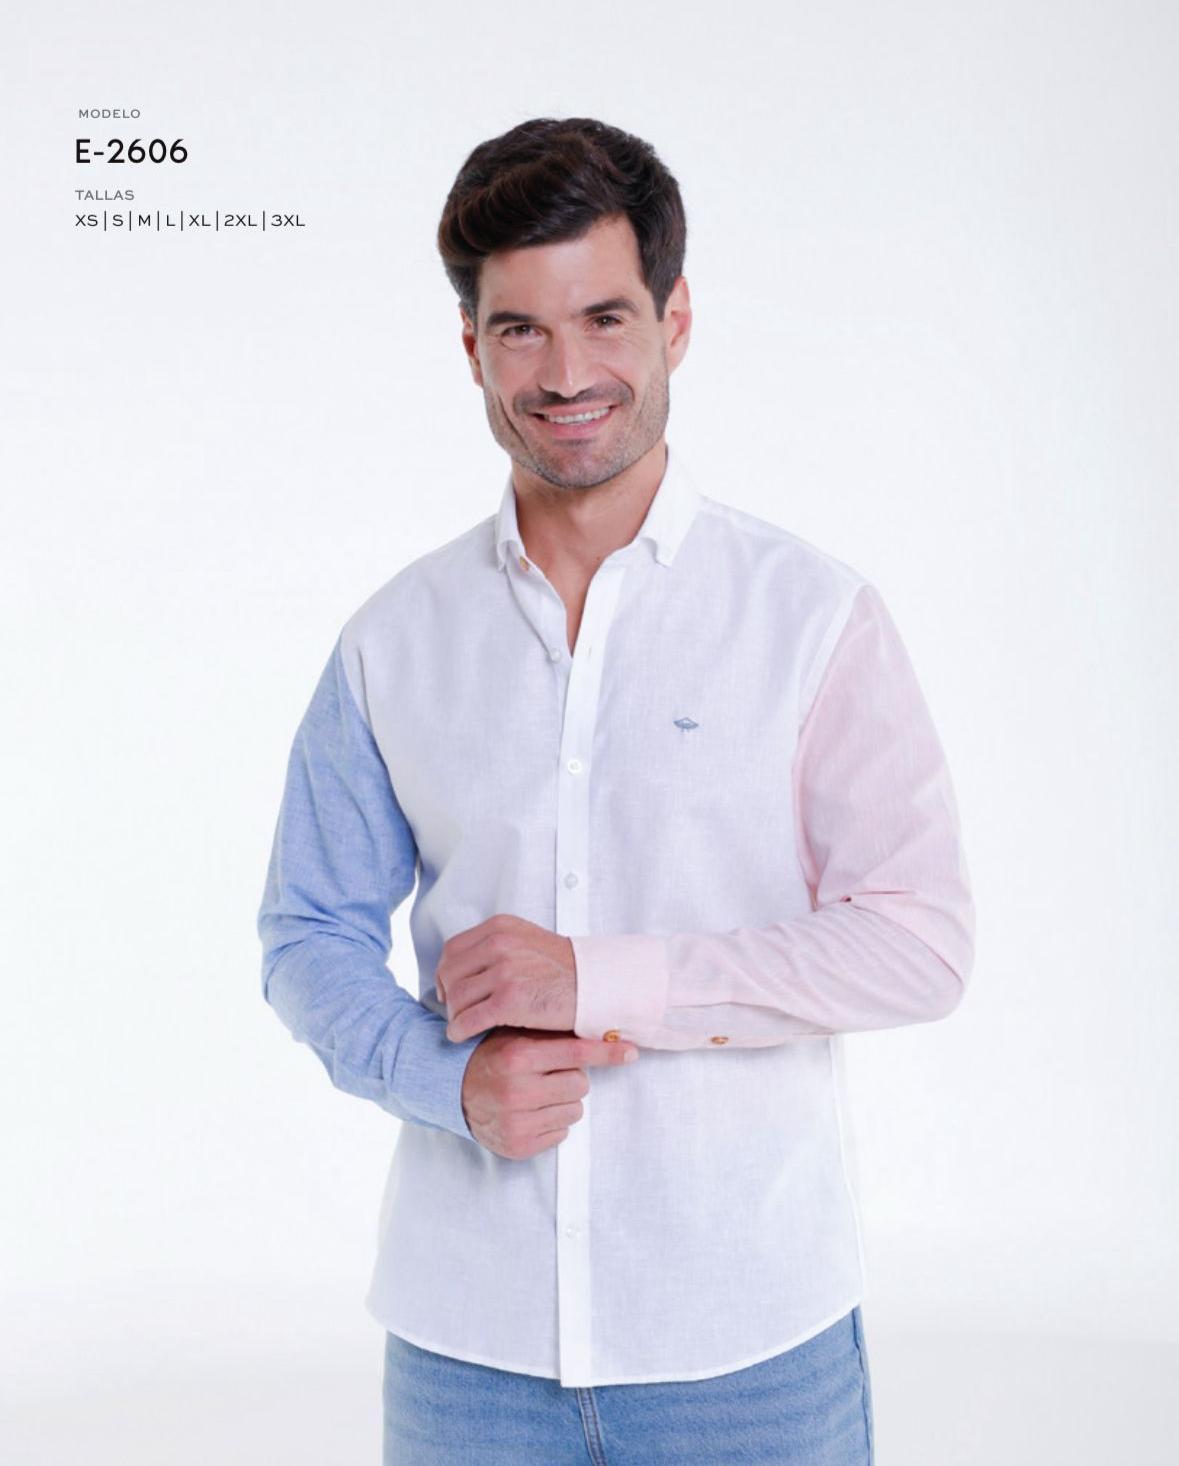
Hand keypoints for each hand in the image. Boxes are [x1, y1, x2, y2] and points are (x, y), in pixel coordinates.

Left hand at [435, 913, 576, 1041]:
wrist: (596, 986)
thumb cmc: (564, 970)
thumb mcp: (527, 942)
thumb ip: (496, 947)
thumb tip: (463, 967)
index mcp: (501, 928)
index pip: (453, 950)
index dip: (446, 973)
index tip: (449, 990)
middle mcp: (499, 944)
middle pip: (450, 974)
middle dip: (448, 996)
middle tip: (455, 1011)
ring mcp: (503, 971)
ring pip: (456, 998)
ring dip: (455, 1015)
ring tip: (462, 1025)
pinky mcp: (508, 1001)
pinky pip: (468, 1019)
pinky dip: (459, 1030)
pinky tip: (462, 1036)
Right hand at [461, 1027, 638, 1159]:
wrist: (452, 1091)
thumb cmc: (492, 1058)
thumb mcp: (516, 1037)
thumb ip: (552, 1034)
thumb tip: (602, 1030)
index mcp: (518, 1057)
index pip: (575, 1053)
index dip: (607, 1053)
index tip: (631, 1052)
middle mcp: (517, 1090)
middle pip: (580, 1085)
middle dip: (570, 1079)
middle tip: (548, 1075)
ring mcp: (517, 1120)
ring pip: (574, 1111)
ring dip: (562, 1103)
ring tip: (537, 1095)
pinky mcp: (518, 1145)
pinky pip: (561, 1134)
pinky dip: (551, 1124)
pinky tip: (531, 1113)